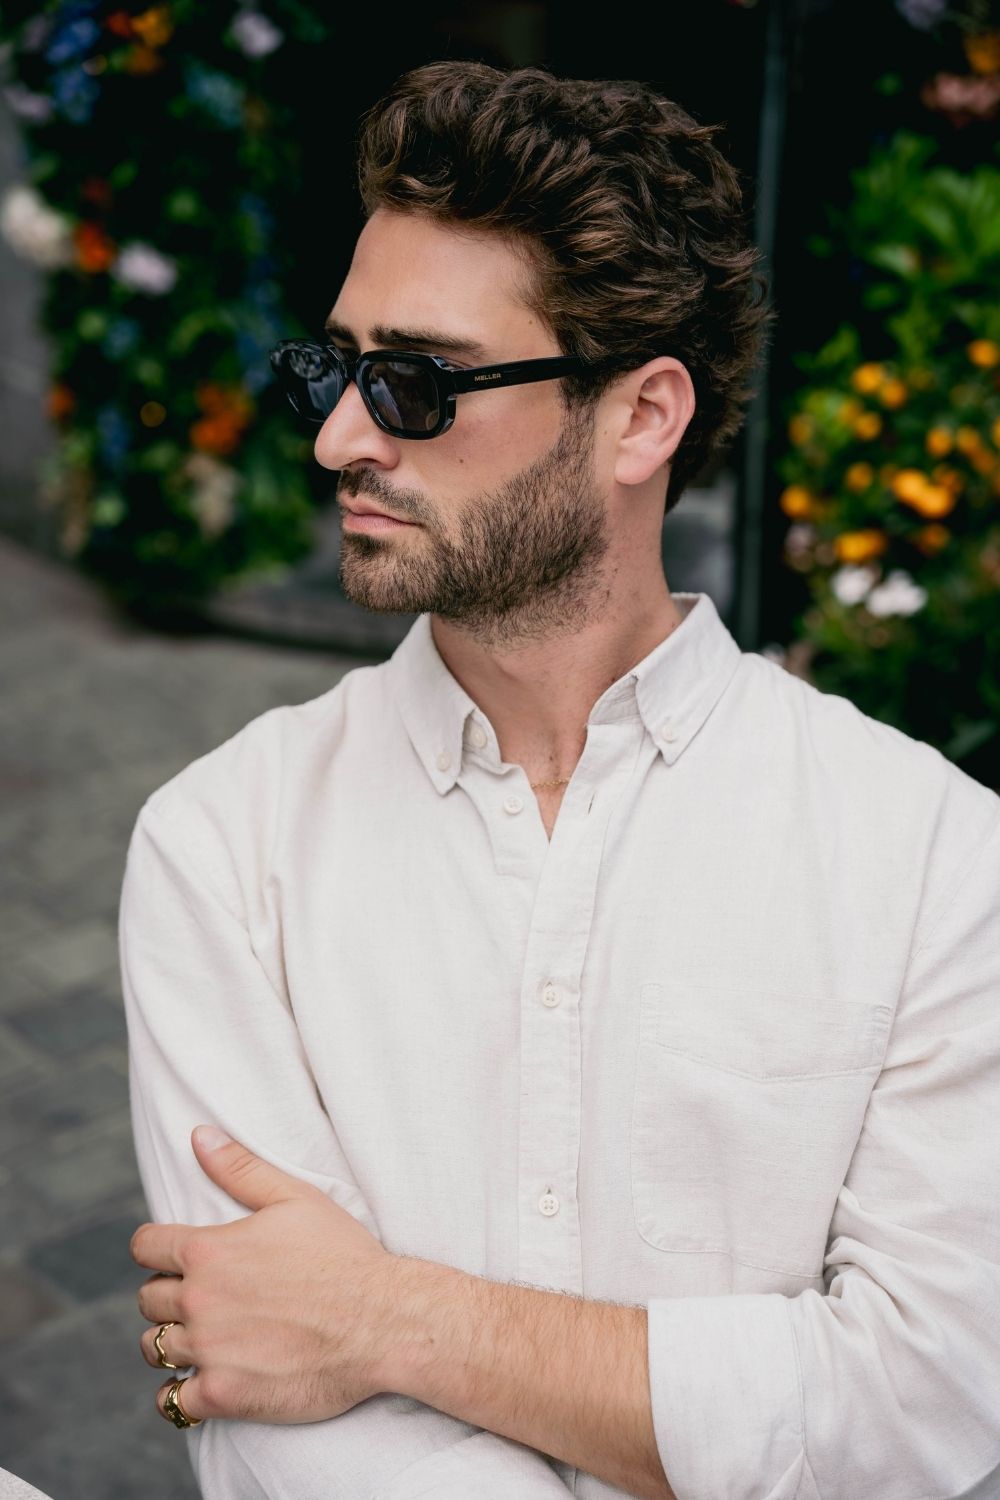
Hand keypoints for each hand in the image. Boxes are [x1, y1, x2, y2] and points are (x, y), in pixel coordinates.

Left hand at [131, 1126, 399, 1424]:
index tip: (172, 1256)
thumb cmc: (343, 1256)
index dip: (156, 1248)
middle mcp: (199, 1301)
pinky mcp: (224, 1394)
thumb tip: (198, 1136)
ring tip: (198, 1338)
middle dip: (166, 1294)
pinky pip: (173, 1403)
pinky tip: (195, 1384)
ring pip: (154, 1347)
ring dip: (170, 1342)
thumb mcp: (295, 1198)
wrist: (382, 1322)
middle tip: (200, 1298)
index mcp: (209, 1251)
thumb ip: (239, 1168)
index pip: (146, 1247)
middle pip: (148, 1298)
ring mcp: (209, 1351)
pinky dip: (176, 1396)